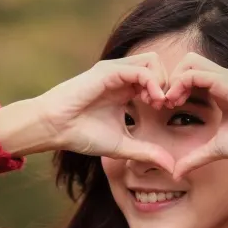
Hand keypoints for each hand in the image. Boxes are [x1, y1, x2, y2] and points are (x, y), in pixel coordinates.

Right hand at [31, 53, 175, 172]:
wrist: (54, 129)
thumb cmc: (82, 135)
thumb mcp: (123, 145)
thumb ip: (147, 152)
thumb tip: (172, 167)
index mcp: (126, 89)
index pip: (158, 78)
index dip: (169, 92)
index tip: (169, 111)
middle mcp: (122, 76)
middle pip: (159, 65)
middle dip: (169, 84)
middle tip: (167, 106)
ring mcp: (115, 71)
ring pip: (153, 61)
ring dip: (162, 81)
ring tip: (158, 103)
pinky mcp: (107, 71)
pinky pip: (140, 69)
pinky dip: (152, 83)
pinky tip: (152, 101)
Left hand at [163, 52, 227, 178]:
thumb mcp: (217, 149)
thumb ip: (196, 158)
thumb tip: (176, 173)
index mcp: (219, 90)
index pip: (189, 75)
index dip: (173, 89)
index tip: (165, 110)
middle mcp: (221, 79)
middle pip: (186, 62)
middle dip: (170, 79)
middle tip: (163, 103)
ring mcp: (224, 78)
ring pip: (188, 62)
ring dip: (173, 80)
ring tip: (169, 103)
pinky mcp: (227, 82)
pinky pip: (195, 73)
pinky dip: (180, 84)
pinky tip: (176, 103)